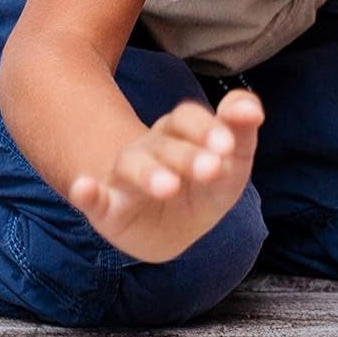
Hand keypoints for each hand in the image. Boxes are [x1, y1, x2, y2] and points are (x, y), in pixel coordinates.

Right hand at [68, 89, 263, 263]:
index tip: (228, 145)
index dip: (206, 127)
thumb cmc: (202, 186)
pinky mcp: (107, 208)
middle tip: (212, 169)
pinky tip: (84, 188)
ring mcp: (126, 176)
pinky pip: (94, 198)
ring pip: (133, 166)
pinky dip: (87, 192)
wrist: (168, 228)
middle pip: (166, 143)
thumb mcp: (231, 165)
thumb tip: (253, 108)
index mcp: (180, 133)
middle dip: (189, 155)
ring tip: (168, 186)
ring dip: (149, 173)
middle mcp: (150, 148)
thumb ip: (242, 133)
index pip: (188, 119)